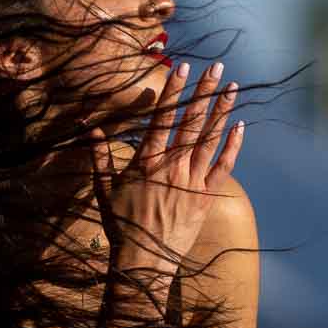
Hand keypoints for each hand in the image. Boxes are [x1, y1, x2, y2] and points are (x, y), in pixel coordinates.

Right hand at [84, 62, 242, 267]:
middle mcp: (171, 166)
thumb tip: (87, 129)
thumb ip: (99, 156)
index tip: (184, 68)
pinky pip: (223, 167)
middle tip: (217, 68)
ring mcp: (191, 181)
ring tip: (232, 88)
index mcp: (146, 161)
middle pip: (191, 122)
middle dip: (204, 92)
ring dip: (222, 111)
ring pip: (209, 139)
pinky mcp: (205, 197)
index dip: (174, 91)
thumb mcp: (103, 188)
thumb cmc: (120, 224)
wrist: (143, 259)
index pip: (162, 118)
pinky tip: (240, 126)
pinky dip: (232, 146)